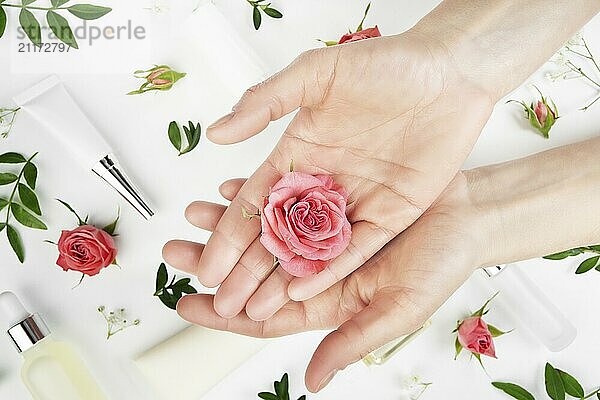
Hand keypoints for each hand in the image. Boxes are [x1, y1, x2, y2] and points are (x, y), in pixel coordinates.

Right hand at [164, 32, 493, 319]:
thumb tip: (216, 133)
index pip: (254, 203)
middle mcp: (322, 183)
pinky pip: (356, 249)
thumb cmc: (385, 64)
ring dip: (282, 279)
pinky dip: (329, 269)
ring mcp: (355, 202)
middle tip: (221, 300)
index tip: (206, 266)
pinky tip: (301, 292)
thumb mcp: (316, 73)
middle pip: (277, 235)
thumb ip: (265, 102)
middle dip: (248, 270)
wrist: (449, 71)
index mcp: (299, 153)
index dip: (229, 236)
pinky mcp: (391, 215)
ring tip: (253, 311)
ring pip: (311, 249)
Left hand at [167, 174, 483, 391]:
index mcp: (328, 300)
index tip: (184, 304)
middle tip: (175, 249)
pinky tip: (234, 186)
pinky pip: (285, 198)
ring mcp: (321, 233)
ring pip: (262, 233)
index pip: (263, 313)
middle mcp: (317, 268)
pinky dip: (260, 193)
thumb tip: (311, 383)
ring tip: (195, 211)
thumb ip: (352, 341)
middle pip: (252, 272)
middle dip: (211, 263)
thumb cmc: (441, 263)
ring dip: (228, 225)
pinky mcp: (329, 202)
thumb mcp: (398, 308)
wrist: (468, 214)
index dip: (222, 313)